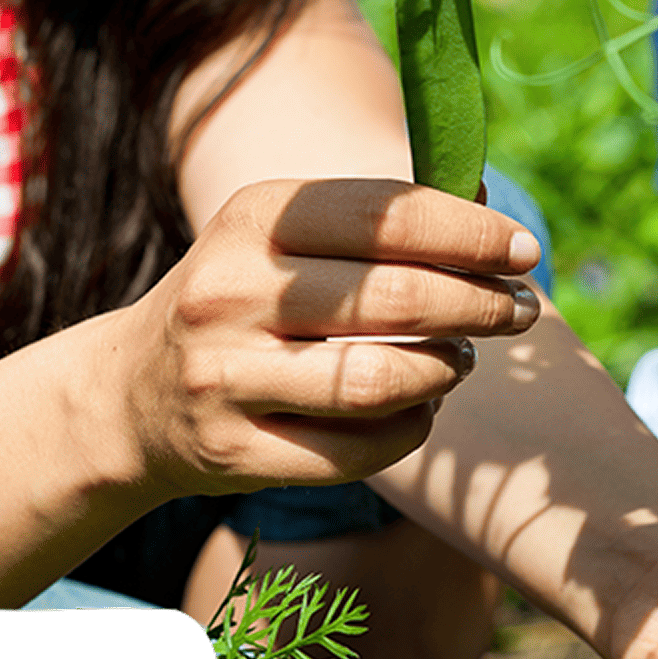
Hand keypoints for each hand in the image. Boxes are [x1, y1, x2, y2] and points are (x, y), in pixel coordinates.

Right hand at [115, 177, 541, 502]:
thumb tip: (490, 206)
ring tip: (463, 357)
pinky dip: (410, 427)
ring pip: (379, 380)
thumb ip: (381, 220)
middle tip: (523, 310)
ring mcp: (224, 377)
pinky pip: (357, 450)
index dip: (471, 233)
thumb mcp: (288, 237)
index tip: (526, 250)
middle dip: (482, 304)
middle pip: (394, 298)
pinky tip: (420, 405)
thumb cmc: (246, 298)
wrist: (131, 395)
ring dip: (445, 368)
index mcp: (253, 217)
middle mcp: (230, 291)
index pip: (386, 214)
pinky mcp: (232, 451)